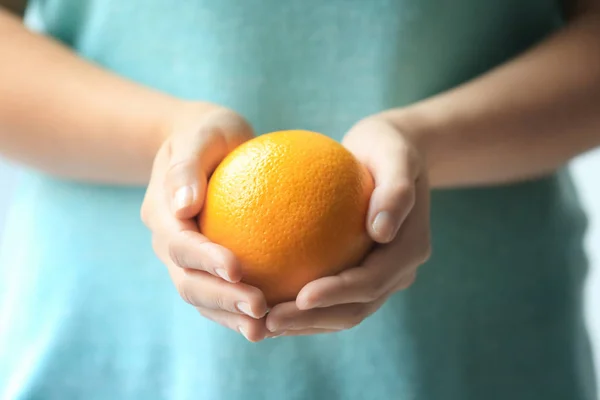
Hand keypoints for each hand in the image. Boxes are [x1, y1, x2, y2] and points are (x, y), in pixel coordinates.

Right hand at [141, 104, 269, 341]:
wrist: (204, 145)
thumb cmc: (207, 132)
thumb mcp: (200, 133)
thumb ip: (187, 166)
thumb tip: (185, 205)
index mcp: (162, 213)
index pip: (180, 244)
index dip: (204, 260)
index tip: (237, 270)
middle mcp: (169, 242)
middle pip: (188, 281)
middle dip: (221, 300)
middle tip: (259, 310)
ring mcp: (185, 258)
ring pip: (202, 296)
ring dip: (230, 316)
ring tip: (265, 329)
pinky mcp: (206, 264)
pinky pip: (221, 291)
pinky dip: (239, 309)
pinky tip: (273, 318)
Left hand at [265, 116, 430, 336]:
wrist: (391, 154)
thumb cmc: (389, 147)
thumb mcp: (397, 154)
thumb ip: (396, 190)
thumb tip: (380, 231)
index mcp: (410, 249)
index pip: (372, 282)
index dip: (338, 294)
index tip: (300, 296)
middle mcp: (397, 270)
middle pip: (355, 309)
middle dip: (312, 321)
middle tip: (269, 323)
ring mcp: (379, 275)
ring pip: (341, 312)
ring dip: (303, 324)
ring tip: (261, 324)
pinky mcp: (359, 271)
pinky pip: (329, 295)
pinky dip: (301, 306)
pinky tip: (266, 299)